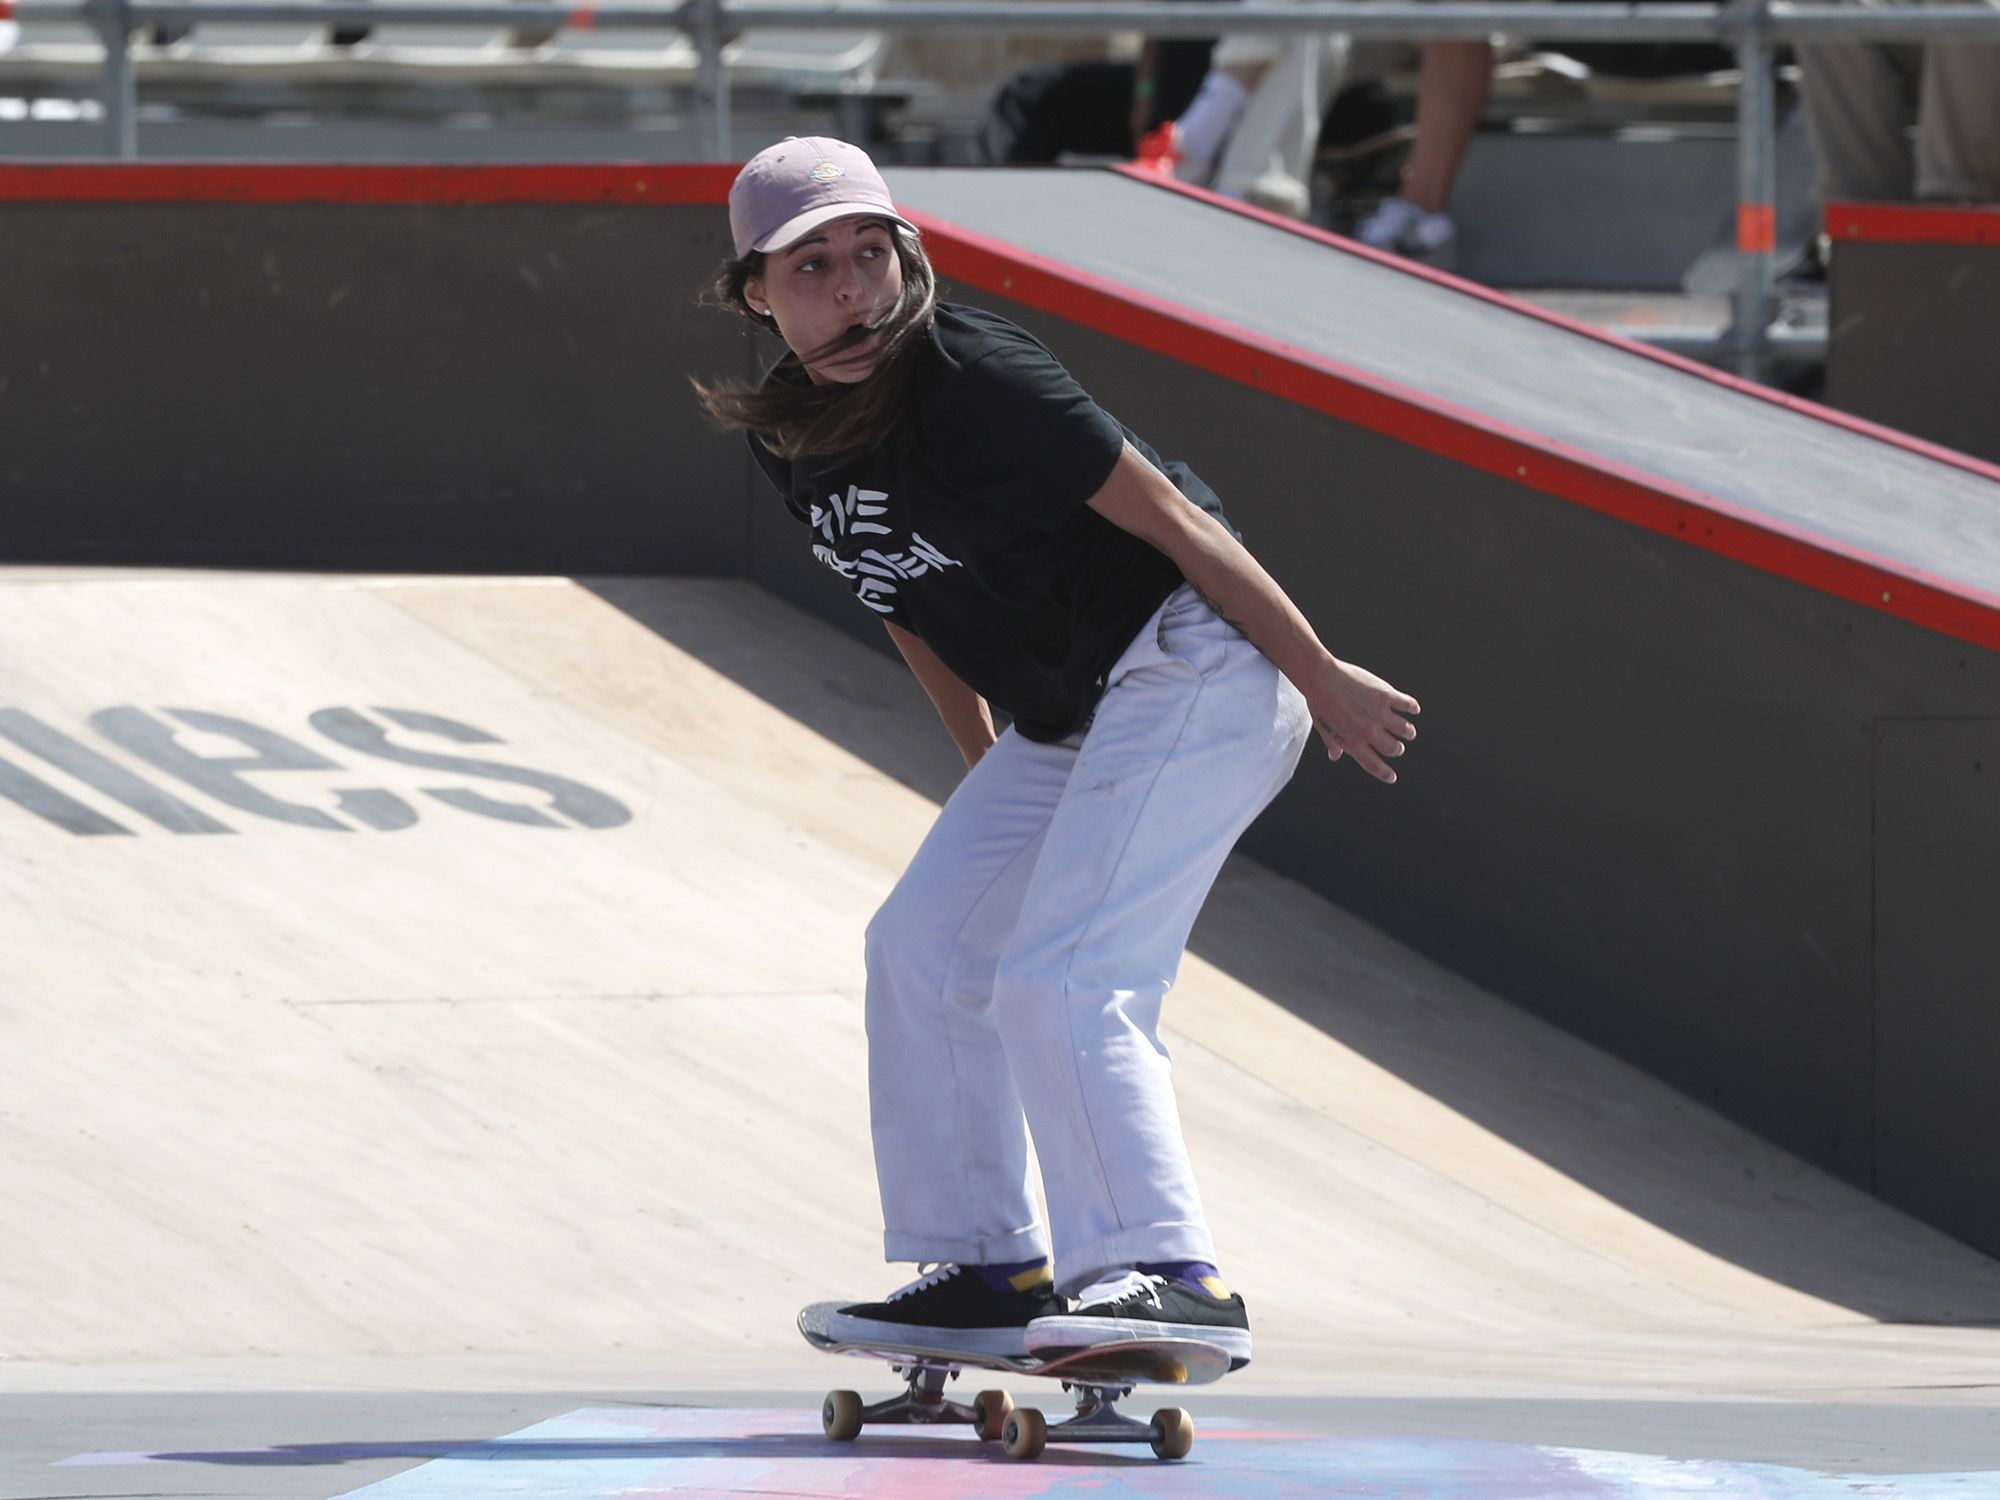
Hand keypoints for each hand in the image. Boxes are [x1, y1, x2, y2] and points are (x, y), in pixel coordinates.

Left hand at [1304, 657, 1419, 782]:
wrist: (1321, 678)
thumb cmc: (1319, 702)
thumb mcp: (1323, 728)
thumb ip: (1332, 743)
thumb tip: (1335, 757)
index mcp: (1352, 742)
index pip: (1373, 765)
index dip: (1384, 773)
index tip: (1392, 777)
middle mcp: (1368, 731)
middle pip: (1393, 748)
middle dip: (1398, 749)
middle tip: (1398, 746)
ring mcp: (1378, 713)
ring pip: (1404, 729)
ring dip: (1408, 732)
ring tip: (1409, 731)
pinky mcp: (1385, 696)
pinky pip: (1407, 705)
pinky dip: (1413, 708)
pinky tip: (1414, 709)